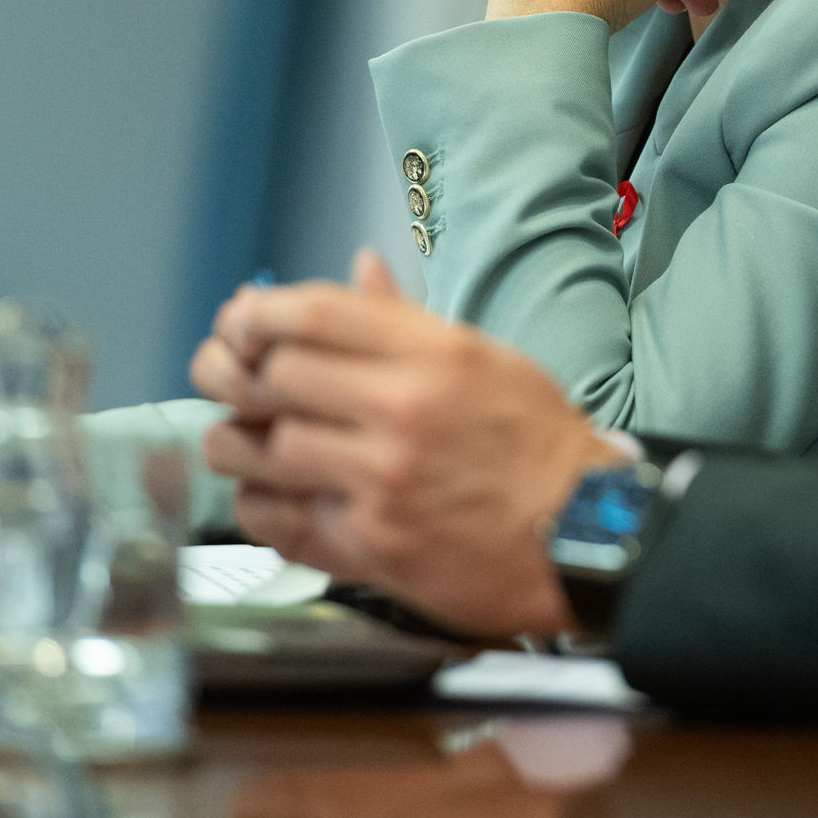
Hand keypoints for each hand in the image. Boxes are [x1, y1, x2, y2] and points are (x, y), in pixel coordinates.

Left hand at [197, 250, 619, 636]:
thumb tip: (360, 270)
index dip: (259, 314)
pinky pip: (276, 519)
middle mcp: (403, 413)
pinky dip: (257, 503)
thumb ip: (410, 320)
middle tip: (233, 380)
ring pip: (261, 448)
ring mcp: (381, 483)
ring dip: (238, 440)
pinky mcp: (369, 547)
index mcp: (436, 357)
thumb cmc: (539, 446)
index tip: (243, 323)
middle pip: (275, 375)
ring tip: (242, 439)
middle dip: (240, 374)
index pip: (316, 314)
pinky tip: (268, 493)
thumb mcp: (489, 360)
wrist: (585, 534)